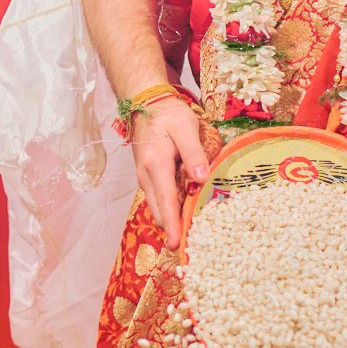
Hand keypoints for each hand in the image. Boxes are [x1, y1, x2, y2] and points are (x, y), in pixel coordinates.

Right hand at [132, 96, 209, 248]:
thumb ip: (193, 152)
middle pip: (159, 211)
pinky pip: (158, 198)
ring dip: (169, 220)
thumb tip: (200, 178)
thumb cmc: (168, 115)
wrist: (146, 103)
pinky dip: (168, 208)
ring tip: (189, 233)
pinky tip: (183, 212)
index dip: (172, 224)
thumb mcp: (185, 127)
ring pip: (158, 206)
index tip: (176, 244)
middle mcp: (147, 176)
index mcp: (156, 165)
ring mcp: (145, 177)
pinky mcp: (148, 175)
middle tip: (191, 244)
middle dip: (172, 229)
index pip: (165, 201)